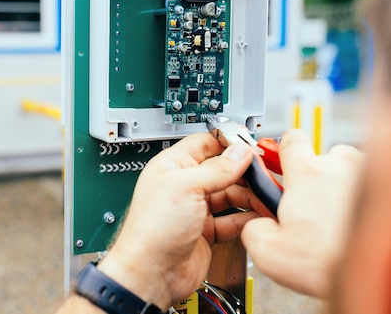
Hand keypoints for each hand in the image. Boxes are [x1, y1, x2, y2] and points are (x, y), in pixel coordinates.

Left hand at [97, 133, 266, 309]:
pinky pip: (232, 220)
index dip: (228, 143)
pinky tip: (257, 217)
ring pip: (230, 195)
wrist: (152, 273)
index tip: (250, 145)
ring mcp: (195, 209)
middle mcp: (184, 186)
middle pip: (222, 170)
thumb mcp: (186, 188)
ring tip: (265, 197)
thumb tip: (239, 152)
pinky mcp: (206, 232)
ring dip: (249, 196)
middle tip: (264, 175)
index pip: (204, 144)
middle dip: (244, 172)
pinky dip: (246, 219)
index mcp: (172, 167)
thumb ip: (216, 169)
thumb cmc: (153, 229)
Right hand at [241, 129, 362, 298]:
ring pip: (349, 171)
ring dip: (340, 187)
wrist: (368, 277)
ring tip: (334, 216)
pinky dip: (358, 200)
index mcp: (307, 171)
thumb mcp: (267, 250)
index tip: (279, 163)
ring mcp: (367, 175)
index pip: (291, 139)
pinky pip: (367, 186)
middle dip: (316, 177)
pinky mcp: (384, 189)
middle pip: (323, 156)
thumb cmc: (329, 264)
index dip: (283, 152)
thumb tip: (257, 225)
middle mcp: (341, 165)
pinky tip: (351, 222)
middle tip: (309, 203)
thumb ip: (252, 227)